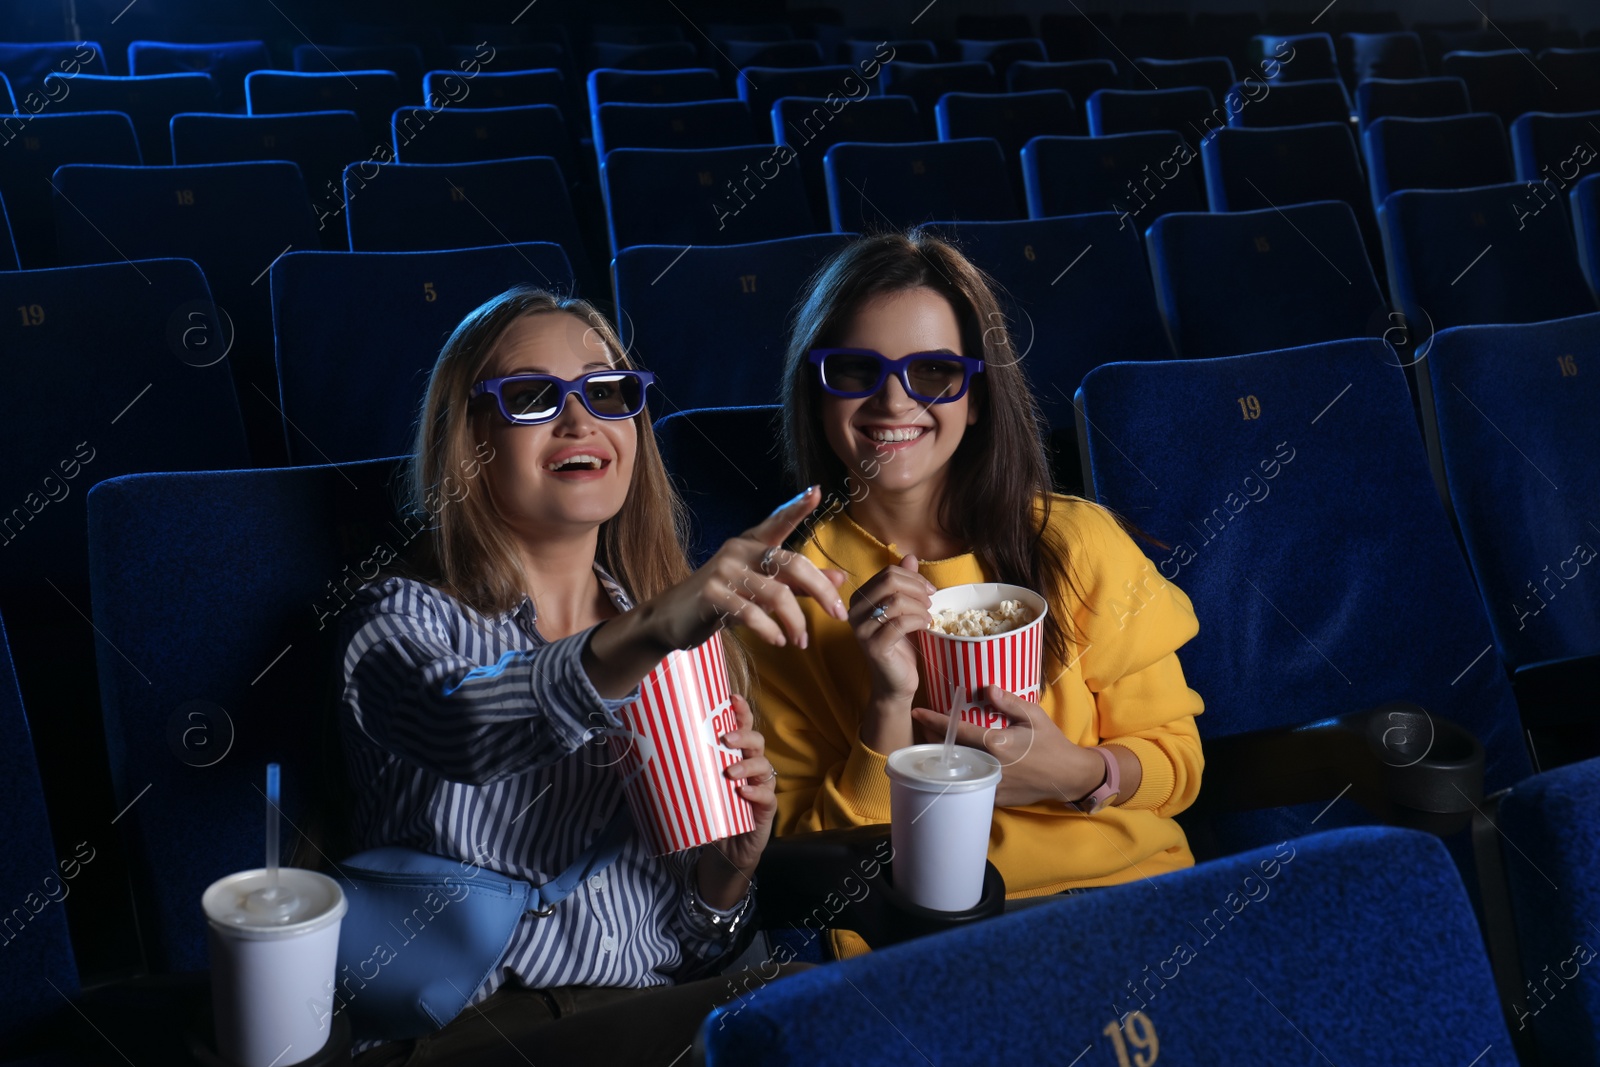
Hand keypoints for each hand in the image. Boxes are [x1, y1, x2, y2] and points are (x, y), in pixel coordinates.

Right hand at [584, 487, 846, 696]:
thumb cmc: (725, 599)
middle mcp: (739, 550)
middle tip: (838, 615)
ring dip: (795, 621)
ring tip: (802, 641)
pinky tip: (779, 641)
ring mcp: (724, 571)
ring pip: (775, 592)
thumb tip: (840, 577)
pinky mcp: (712, 594)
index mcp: (752, 544)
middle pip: (791, 563)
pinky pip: (750, 612)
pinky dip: (769, 629)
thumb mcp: (764, 588)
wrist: (673, 618)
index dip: (797, 507)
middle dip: (821, 591)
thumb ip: (800, 582)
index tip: (817, 492)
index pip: (778, 521)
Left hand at [698, 694, 774, 907]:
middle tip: (725, 738)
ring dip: (747, 764)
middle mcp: (752, 766)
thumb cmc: (709, 812)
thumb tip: (640, 748)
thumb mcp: (694, 786)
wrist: (724, 850)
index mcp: (736, 755)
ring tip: (730, 771)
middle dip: (743, 734)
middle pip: (757, 741)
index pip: (743, 726)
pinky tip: (743, 792)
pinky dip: (756, 792)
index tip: (731, 698)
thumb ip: (681, 768)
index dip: (740, 711)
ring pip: (764, 765)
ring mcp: (762, 786)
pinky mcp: (766, 809)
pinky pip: (768, 795)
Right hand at [848, 555, 936, 707]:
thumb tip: (909, 557)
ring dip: (920, 606)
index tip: (929, 591)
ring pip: (896, 601)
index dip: (913, 578)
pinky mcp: (874, 646)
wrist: (895, 683)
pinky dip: (918, 620)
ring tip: (928, 616)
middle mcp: (854, 612)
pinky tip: (926, 625)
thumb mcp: (904, 610)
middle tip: (930, 602)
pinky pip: (900, 623)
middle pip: (890, 582)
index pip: (888, 573)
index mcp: (859, 599)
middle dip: (917, 589)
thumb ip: (904, 584)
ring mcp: (862, 630)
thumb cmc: (900, 646)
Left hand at [910, 686, 1105, 807]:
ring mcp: (991, 785)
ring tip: (936, 744)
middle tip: (923, 726)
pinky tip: (956, 765)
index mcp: (996, 744)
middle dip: (934, 739)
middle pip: (951, 752)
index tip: (917, 712)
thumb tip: (987, 688)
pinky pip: (971, 785)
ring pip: (958, 771)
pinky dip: (961, 774)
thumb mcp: (1033, 716)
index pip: (957, 731)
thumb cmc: (1050, 743)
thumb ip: (1009, 702)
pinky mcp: (995, 798)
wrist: (1067, 776)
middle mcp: (990, 766)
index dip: (935, 720)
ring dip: (945, 758)